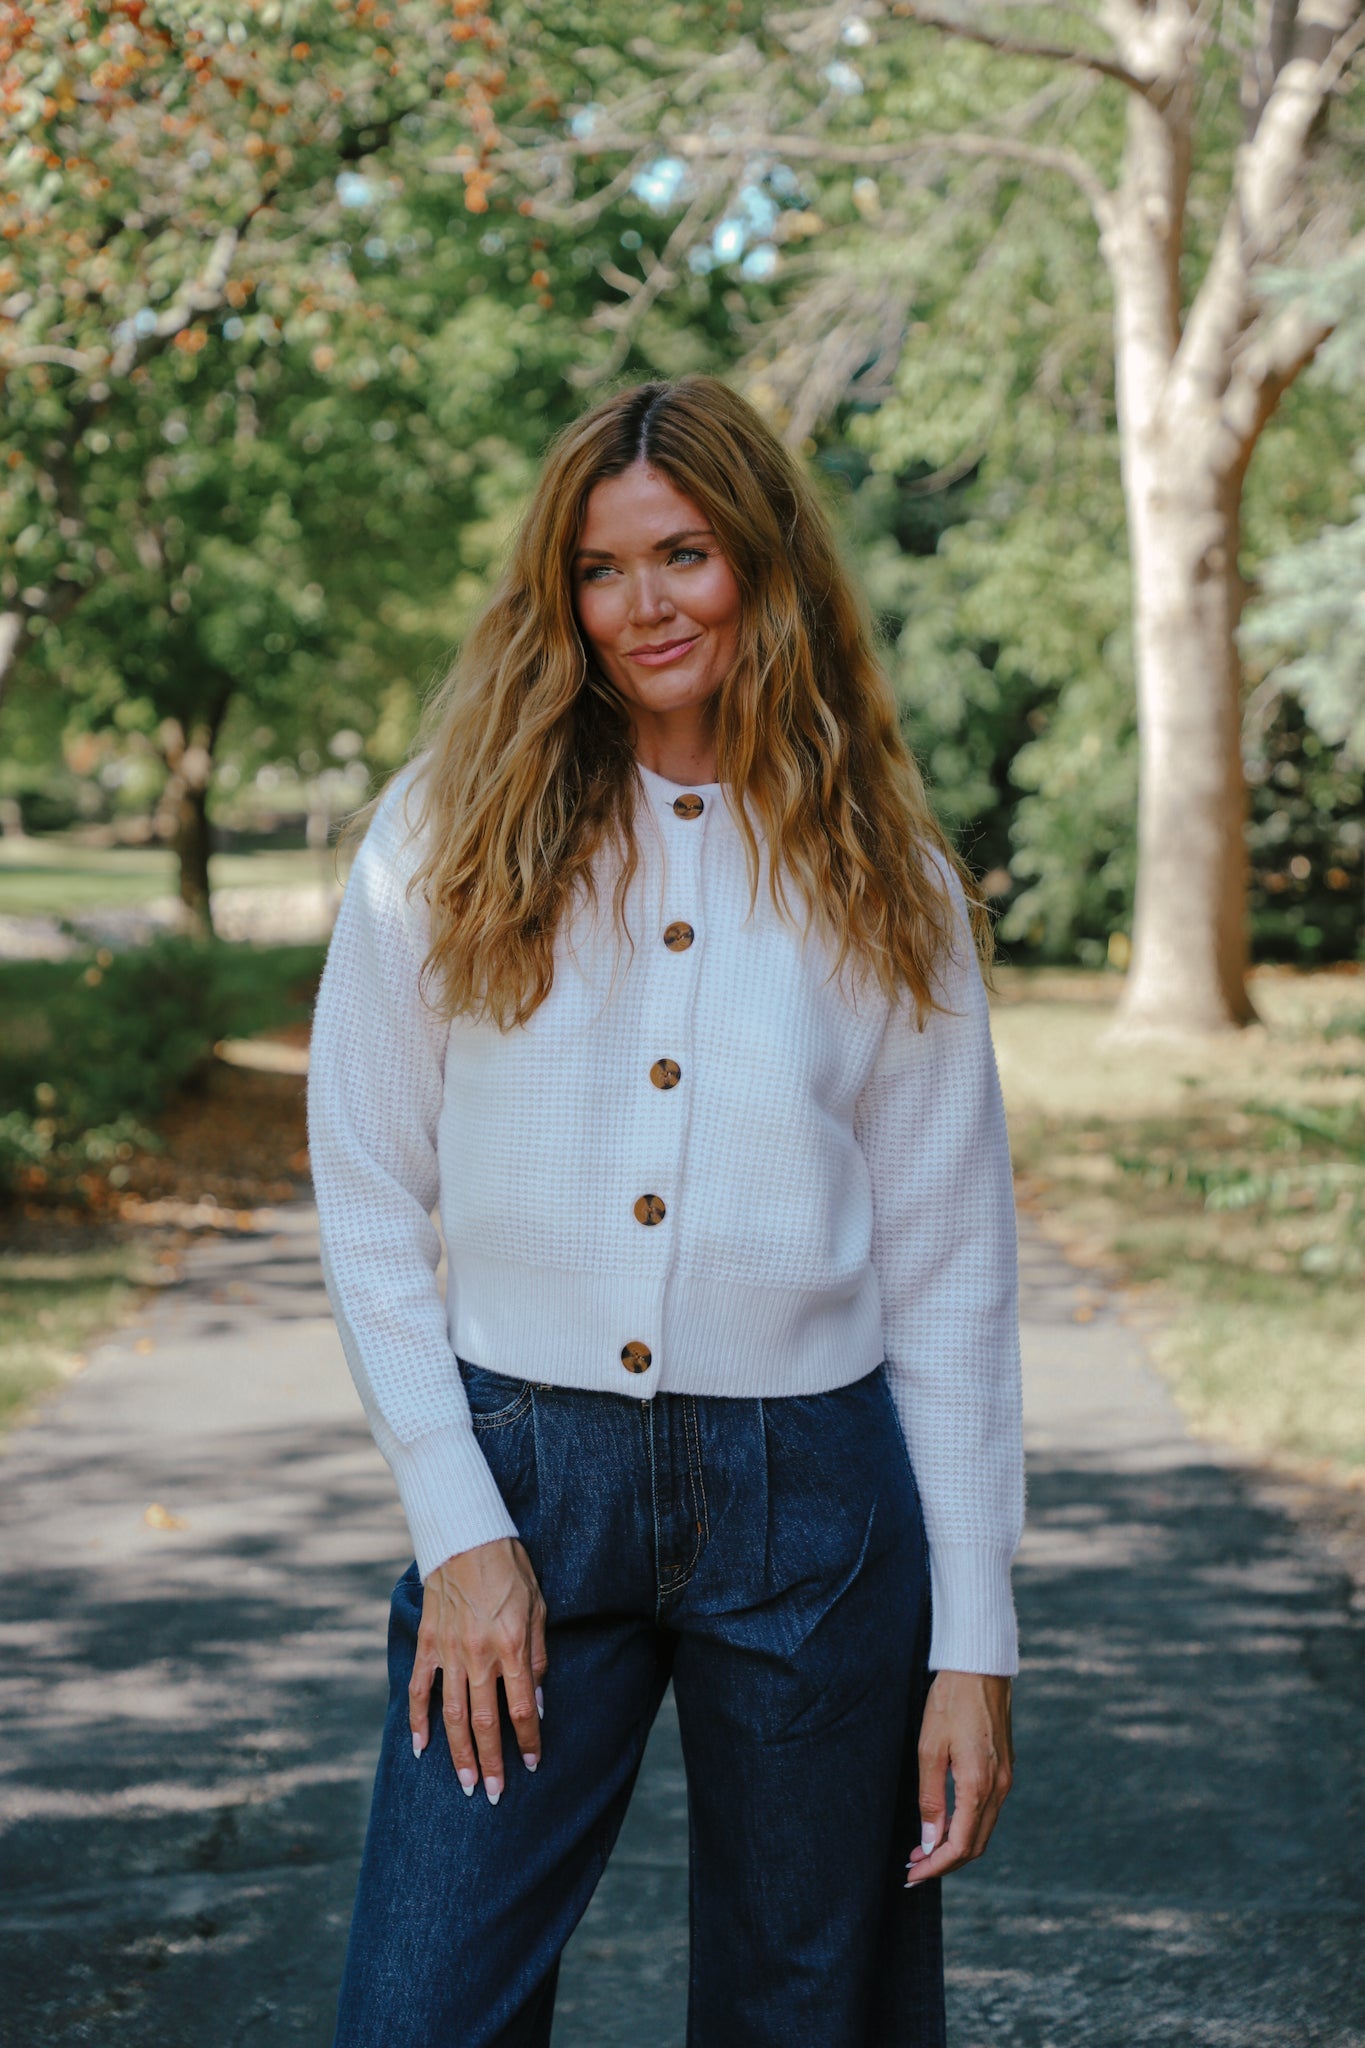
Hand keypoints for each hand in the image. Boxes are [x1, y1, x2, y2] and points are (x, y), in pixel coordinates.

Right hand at [408, 1537, 547, 1805]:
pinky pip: (421, 1689)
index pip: (522, 1709)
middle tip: (493, 1794)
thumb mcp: (539, 1607)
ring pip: (452, 1716)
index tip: (534, 1765)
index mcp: (512, 1647)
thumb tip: (539, 1700)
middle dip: (492, 1763)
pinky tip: (420, 1747)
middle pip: (486, 1722)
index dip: (530, 1741)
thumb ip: (538, 1656)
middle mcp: (480, 1656)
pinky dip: (417, 1720)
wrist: (466, 1536)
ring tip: (464, 1784)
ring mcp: (450, 1652)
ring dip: (459, 1754)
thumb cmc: (510, 1569)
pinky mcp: (428, 1644)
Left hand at [905, 1671, 1012, 1885]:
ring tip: (923, 1848)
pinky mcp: (1004, 1768)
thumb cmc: (950, 1702)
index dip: (936, 1866)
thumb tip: (930, 1841)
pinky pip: (988, 1810)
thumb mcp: (930, 1748)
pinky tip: (945, 1822)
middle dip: (945, 1861)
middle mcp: (998, 1787)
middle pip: (976, 1845)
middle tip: (913, 1866)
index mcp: (978, 1785)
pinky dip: (968, 1825)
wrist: (980, 1667)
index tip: (912, 1875)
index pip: (961, 1845)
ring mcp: (1005, 1778)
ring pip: (983, 1829)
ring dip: (956, 1844)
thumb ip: (931, 1798)